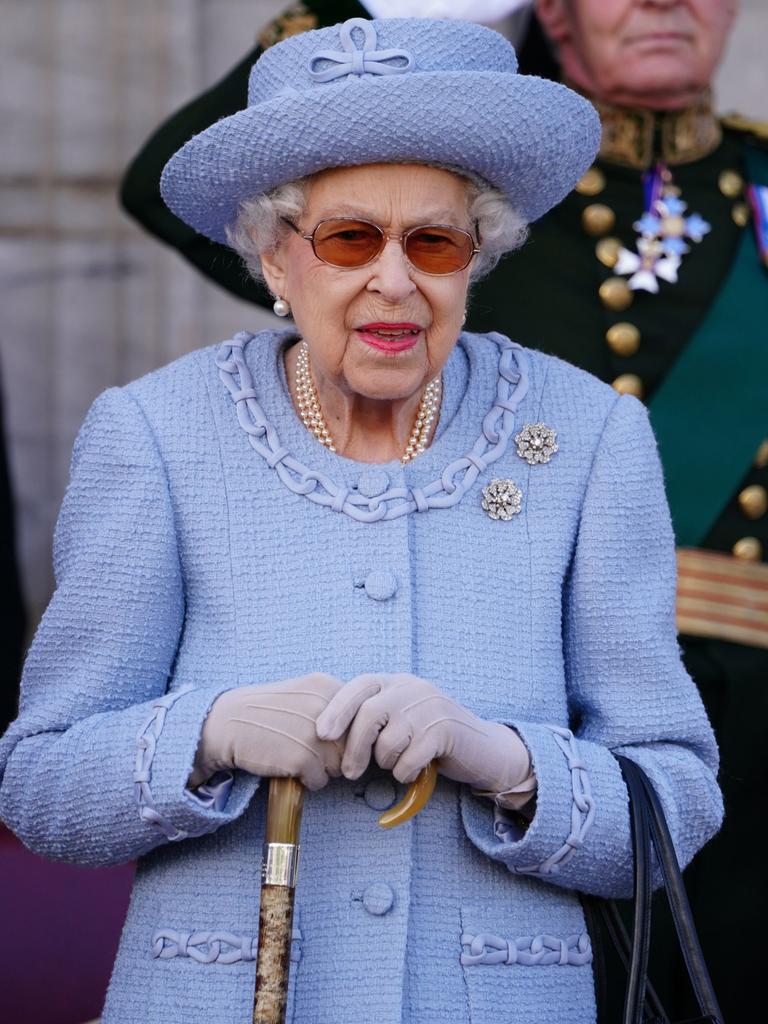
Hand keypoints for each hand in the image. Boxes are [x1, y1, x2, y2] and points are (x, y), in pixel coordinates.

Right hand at [189, 673, 344, 790]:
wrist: (227, 723)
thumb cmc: (266, 712)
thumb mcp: (302, 694)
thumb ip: (332, 706)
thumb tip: (363, 733)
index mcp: (325, 686)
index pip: (358, 718)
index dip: (346, 733)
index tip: (328, 737)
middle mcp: (324, 707)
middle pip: (352, 744)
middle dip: (336, 752)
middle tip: (308, 748)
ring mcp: (315, 733)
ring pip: (340, 765)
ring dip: (322, 768)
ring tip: (297, 756)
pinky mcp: (302, 758)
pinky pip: (320, 781)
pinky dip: (306, 780)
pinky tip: (288, 766)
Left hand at [316, 673, 532, 800]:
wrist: (483, 748)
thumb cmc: (430, 737)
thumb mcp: (400, 718)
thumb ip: (373, 717)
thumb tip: (325, 734)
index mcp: (396, 682)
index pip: (359, 686)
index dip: (337, 708)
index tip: (322, 734)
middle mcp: (412, 688)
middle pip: (369, 715)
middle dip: (354, 748)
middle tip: (349, 773)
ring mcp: (429, 707)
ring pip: (388, 742)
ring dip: (386, 763)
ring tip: (398, 764)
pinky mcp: (444, 730)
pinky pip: (409, 759)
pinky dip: (405, 773)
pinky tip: (414, 771)